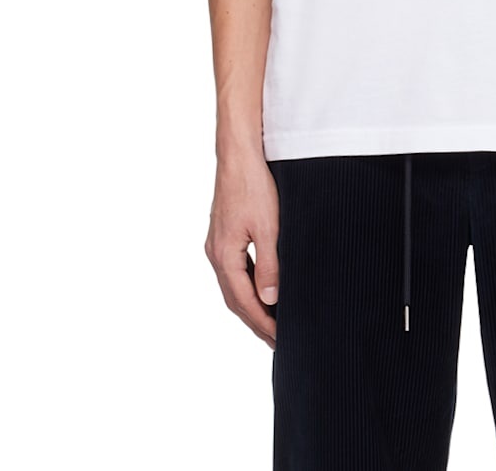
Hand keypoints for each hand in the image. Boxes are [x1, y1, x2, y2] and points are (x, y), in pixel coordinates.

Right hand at [205, 152, 279, 349]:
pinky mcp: (222, 234)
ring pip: (232, 286)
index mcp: (224, 256)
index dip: (263, 323)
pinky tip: (259, 289)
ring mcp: (216, 244)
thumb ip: (269, 266)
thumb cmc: (253, 186)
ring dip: (249, 305)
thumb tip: (270, 300)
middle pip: (234, 299)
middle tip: (276, 340)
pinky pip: (233, 270)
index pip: (244, 302)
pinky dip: (245, 286)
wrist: (238, 155)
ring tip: (270, 321)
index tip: (280, 340)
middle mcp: (215, 253)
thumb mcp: (268, 228)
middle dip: (255, 321)